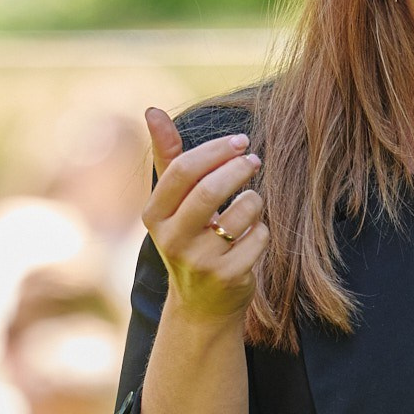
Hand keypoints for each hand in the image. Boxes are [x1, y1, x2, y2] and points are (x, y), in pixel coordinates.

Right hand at [144, 107, 266, 326]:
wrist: (201, 304)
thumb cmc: (190, 238)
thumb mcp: (173, 202)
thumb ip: (167, 156)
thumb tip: (152, 109)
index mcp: (154, 215)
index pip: (182, 171)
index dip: (215, 151)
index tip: (240, 142)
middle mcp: (172, 239)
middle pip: (210, 190)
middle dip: (238, 169)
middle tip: (255, 160)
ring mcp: (199, 261)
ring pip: (241, 213)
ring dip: (254, 201)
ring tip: (251, 203)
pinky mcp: (227, 277)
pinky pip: (258, 238)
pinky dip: (262, 230)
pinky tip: (251, 237)